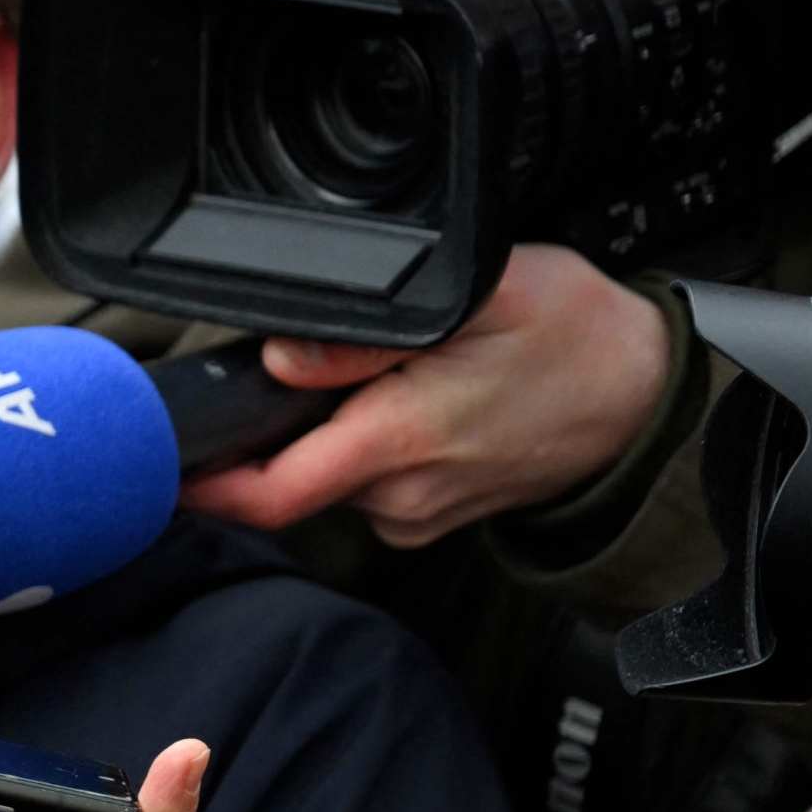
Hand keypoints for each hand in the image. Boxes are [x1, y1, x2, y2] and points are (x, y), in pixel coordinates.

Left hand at [181, 244, 673, 544]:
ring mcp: (423, 511)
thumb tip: (283, 358)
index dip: (205, 489)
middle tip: (280, 373)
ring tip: (368, 375)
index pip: (272, 496)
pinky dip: (362, 447)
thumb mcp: (481, 297)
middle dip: (271, 435)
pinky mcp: (437, 513)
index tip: (159, 470)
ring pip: (331, 481)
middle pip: (289, 481)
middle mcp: (404, 495)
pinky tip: (399, 401)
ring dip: (323, 436)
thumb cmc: (577, 335)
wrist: (652, 390)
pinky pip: (371, 485)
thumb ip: (366, 334)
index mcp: (402, 441)